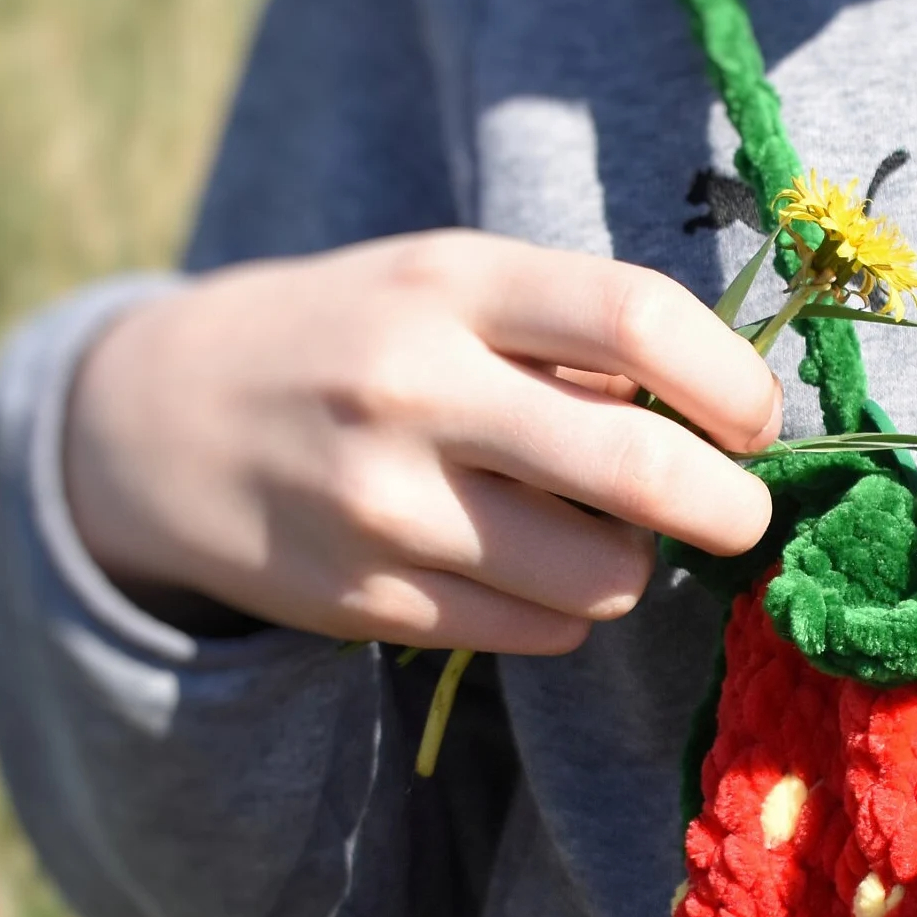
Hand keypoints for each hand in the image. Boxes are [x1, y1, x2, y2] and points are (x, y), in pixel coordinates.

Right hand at [64, 230, 782, 649]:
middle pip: (644, 469)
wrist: (159, 422)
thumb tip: (736, 422)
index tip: (757, 422)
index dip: (735, 384)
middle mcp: (415, 389)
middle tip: (740, 513)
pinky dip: (566, 612)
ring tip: (597, 530)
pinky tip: (522, 567)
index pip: (641, 319)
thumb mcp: (449, 286)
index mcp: (452, 282)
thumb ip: (577, 337)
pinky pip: (544, 634)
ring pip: (604, 577)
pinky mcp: (370, 602)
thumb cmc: (357, 338)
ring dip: (634, 565)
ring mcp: (386, 506)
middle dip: (730, 509)